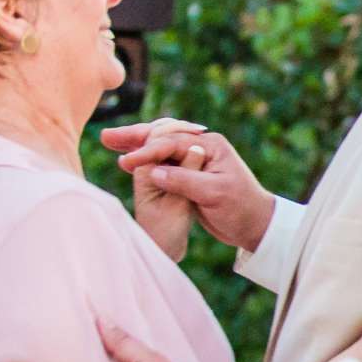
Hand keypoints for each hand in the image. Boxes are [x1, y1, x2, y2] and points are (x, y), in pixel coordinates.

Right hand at [103, 120, 275, 252]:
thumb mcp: (215, 194)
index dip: (147, 151)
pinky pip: (162, 161)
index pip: (172, 143)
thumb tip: (153, 171)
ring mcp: (194, 159)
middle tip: (106, 136)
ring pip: (159, 147)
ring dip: (134, 144)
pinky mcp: (189, 173)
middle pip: (162, 136)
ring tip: (108, 141)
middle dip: (134, 136)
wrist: (256, 225)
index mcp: (210, 145)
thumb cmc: (242, 208)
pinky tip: (126, 160)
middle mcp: (201, 147)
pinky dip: (143, 159)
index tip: (125, 162)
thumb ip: (184, 180)